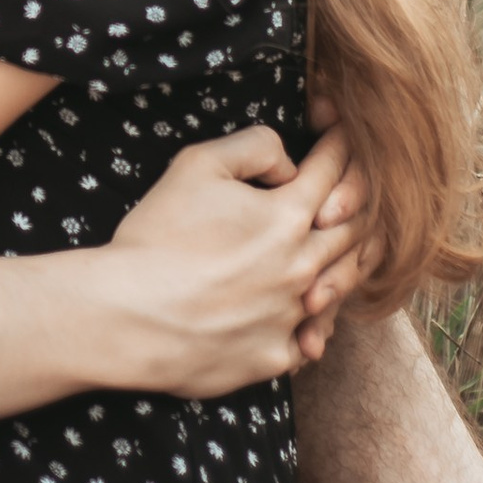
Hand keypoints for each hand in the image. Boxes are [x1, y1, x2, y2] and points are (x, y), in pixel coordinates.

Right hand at [95, 125, 371, 394]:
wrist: (125, 316)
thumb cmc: (156, 238)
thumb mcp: (197, 166)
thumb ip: (255, 147)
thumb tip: (288, 166)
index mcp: (288, 215)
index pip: (334, 168)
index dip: (340, 140)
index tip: (338, 126)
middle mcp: (303, 266)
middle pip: (353, 227)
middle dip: (357, 199)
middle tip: (349, 185)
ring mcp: (291, 316)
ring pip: (342, 285)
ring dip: (342, 260)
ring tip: (333, 247)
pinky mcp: (273, 357)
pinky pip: (310, 338)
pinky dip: (312, 321)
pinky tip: (302, 311)